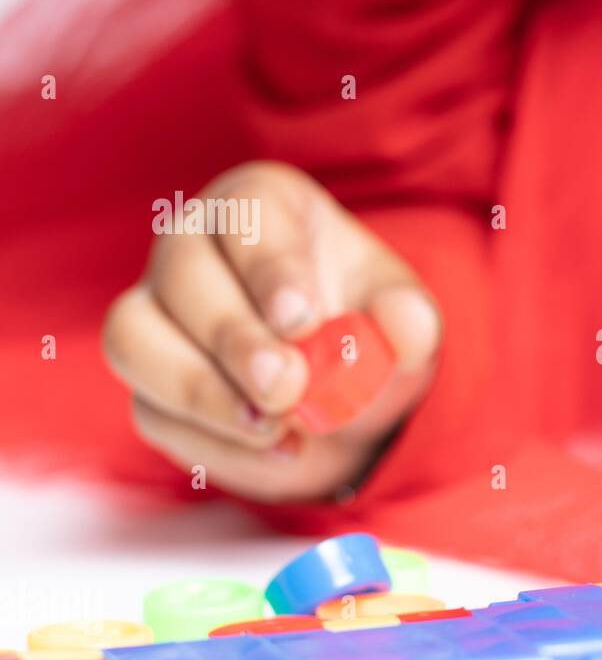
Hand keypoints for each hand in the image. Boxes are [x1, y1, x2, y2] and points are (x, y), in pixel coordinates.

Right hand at [103, 161, 439, 502]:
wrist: (346, 397)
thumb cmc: (366, 329)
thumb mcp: (402, 319)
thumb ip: (408, 317)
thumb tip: (403, 322)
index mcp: (259, 207)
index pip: (248, 217)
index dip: (270, 270)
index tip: (304, 321)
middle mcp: (192, 247)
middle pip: (181, 275)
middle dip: (234, 337)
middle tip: (288, 386)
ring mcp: (156, 314)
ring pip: (135, 339)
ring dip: (200, 390)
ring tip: (273, 426)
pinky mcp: (149, 386)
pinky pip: (153, 410)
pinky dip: (213, 441)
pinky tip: (277, 451)